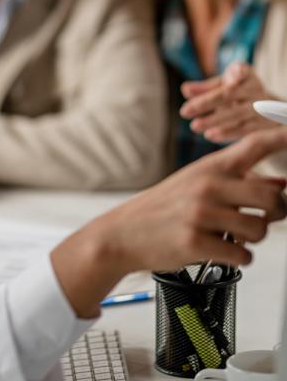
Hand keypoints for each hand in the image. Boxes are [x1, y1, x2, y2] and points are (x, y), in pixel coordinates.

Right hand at [52, 130, 286, 317]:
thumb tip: (282, 185)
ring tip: (229, 236)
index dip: (281, 137)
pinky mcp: (196, 242)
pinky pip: (243, 255)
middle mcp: (207, 186)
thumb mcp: (196, 185)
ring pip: (260, 230)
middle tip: (260, 217)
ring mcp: (202, 214)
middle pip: (273, 198)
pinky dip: (238, 258)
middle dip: (276, 214)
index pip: (253, 146)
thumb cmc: (164, 208)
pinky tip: (218, 250)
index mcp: (209, 168)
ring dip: (251, 239)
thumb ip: (237, 183)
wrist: (124, 232)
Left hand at [180, 62, 280, 141]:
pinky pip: (246, 130)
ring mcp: (264, 107)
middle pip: (230, 95)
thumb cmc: (236, 93)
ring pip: (238, 115)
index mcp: (246, 74)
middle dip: (205, 103)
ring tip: (195, 126)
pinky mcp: (266, 125)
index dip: (237, 74)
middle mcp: (257, 89)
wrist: (265, 108)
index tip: (232, 77)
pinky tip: (210, 135)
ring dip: (215, 121)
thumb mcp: (221, 86)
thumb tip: (185, 89)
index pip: (239, 72)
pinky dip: (228, 133)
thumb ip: (203, 88)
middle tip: (184, 112)